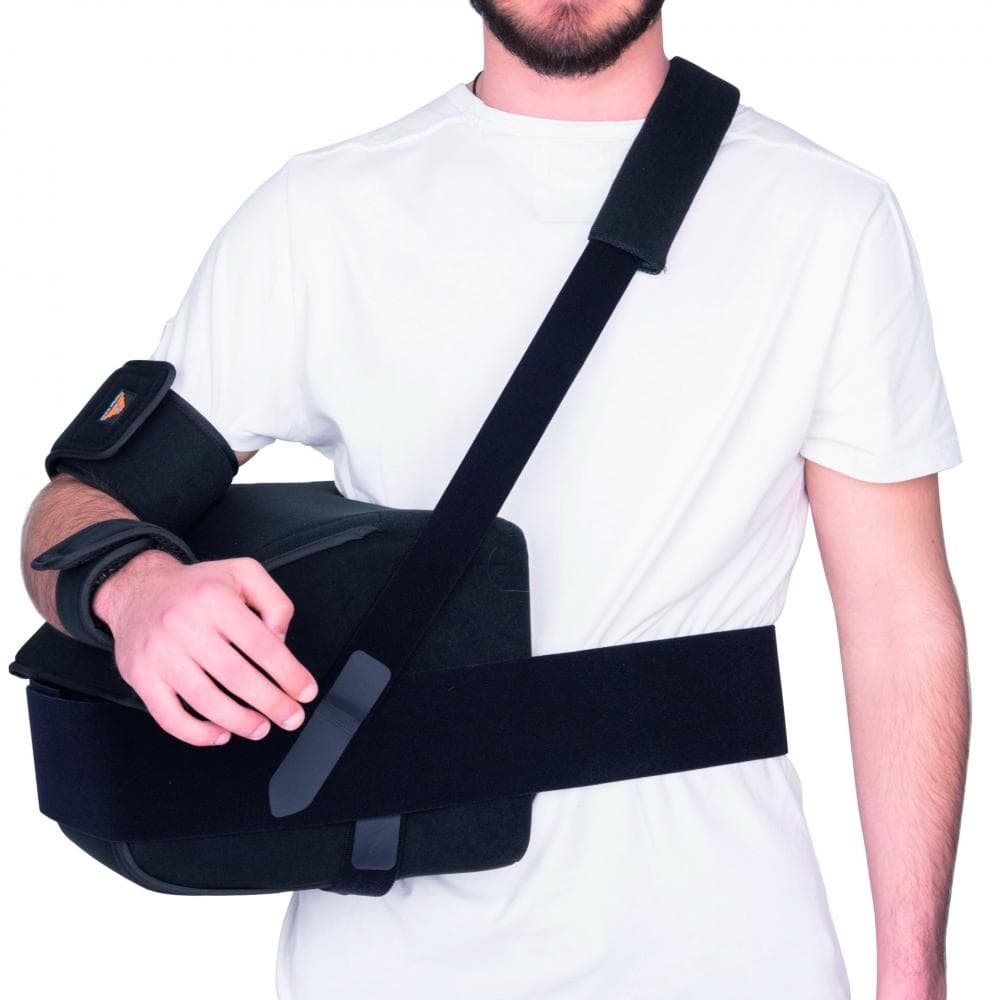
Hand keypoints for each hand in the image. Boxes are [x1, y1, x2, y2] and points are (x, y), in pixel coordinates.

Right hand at [92, 549, 317, 746]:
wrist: (137, 591)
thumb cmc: (195, 587)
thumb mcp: (242, 573)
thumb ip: (273, 600)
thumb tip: (281, 636)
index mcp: (214, 599)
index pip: (261, 644)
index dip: (288, 673)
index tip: (305, 691)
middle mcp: (183, 624)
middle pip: (236, 676)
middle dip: (271, 703)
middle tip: (291, 717)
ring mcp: (159, 653)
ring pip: (204, 699)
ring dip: (239, 721)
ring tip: (261, 728)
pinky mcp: (141, 675)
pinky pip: (168, 715)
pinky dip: (196, 733)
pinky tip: (219, 734)